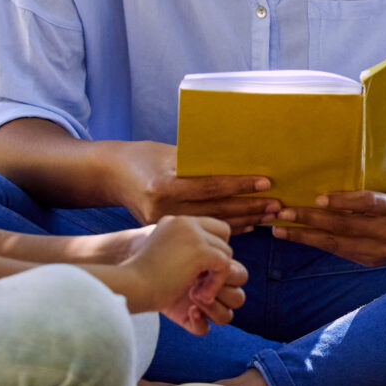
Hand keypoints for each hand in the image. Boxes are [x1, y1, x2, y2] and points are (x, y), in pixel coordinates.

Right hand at [103, 139, 280, 234]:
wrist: (110, 175)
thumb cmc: (143, 157)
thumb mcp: (169, 154)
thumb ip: (199, 163)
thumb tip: (238, 164)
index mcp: (163, 186)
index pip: (210, 187)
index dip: (239, 185)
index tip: (265, 183)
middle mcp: (162, 209)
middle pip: (215, 210)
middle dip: (248, 207)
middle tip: (275, 204)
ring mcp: (161, 224)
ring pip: (211, 224)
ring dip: (243, 220)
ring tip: (267, 214)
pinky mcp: (163, 232)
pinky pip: (201, 230)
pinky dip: (225, 227)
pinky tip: (247, 224)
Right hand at [114, 215, 246, 334]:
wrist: (130, 287)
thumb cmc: (140, 281)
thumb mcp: (163, 257)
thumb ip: (182, 251)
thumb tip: (211, 258)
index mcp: (174, 221)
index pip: (210, 226)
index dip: (211, 248)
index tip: (198, 272)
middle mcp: (185, 222)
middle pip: (223, 235)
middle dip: (218, 260)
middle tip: (200, 282)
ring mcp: (193, 234)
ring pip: (226, 253)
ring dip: (216, 277)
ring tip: (196, 293)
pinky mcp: (200, 250)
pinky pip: (224, 265)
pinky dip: (216, 284)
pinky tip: (197, 297)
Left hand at [271, 182, 385, 265]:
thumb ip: (368, 186)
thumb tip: (327, 173)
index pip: (369, 204)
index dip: (344, 202)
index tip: (318, 198)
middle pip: (345, 227)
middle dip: (311, 220)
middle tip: (283, 212)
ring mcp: (381, 251)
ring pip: (337, 244)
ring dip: (305, 236)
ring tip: (279, 229)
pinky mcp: (371, 262)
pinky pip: (339, 252)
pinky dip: (316, 243)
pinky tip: (297, 236)